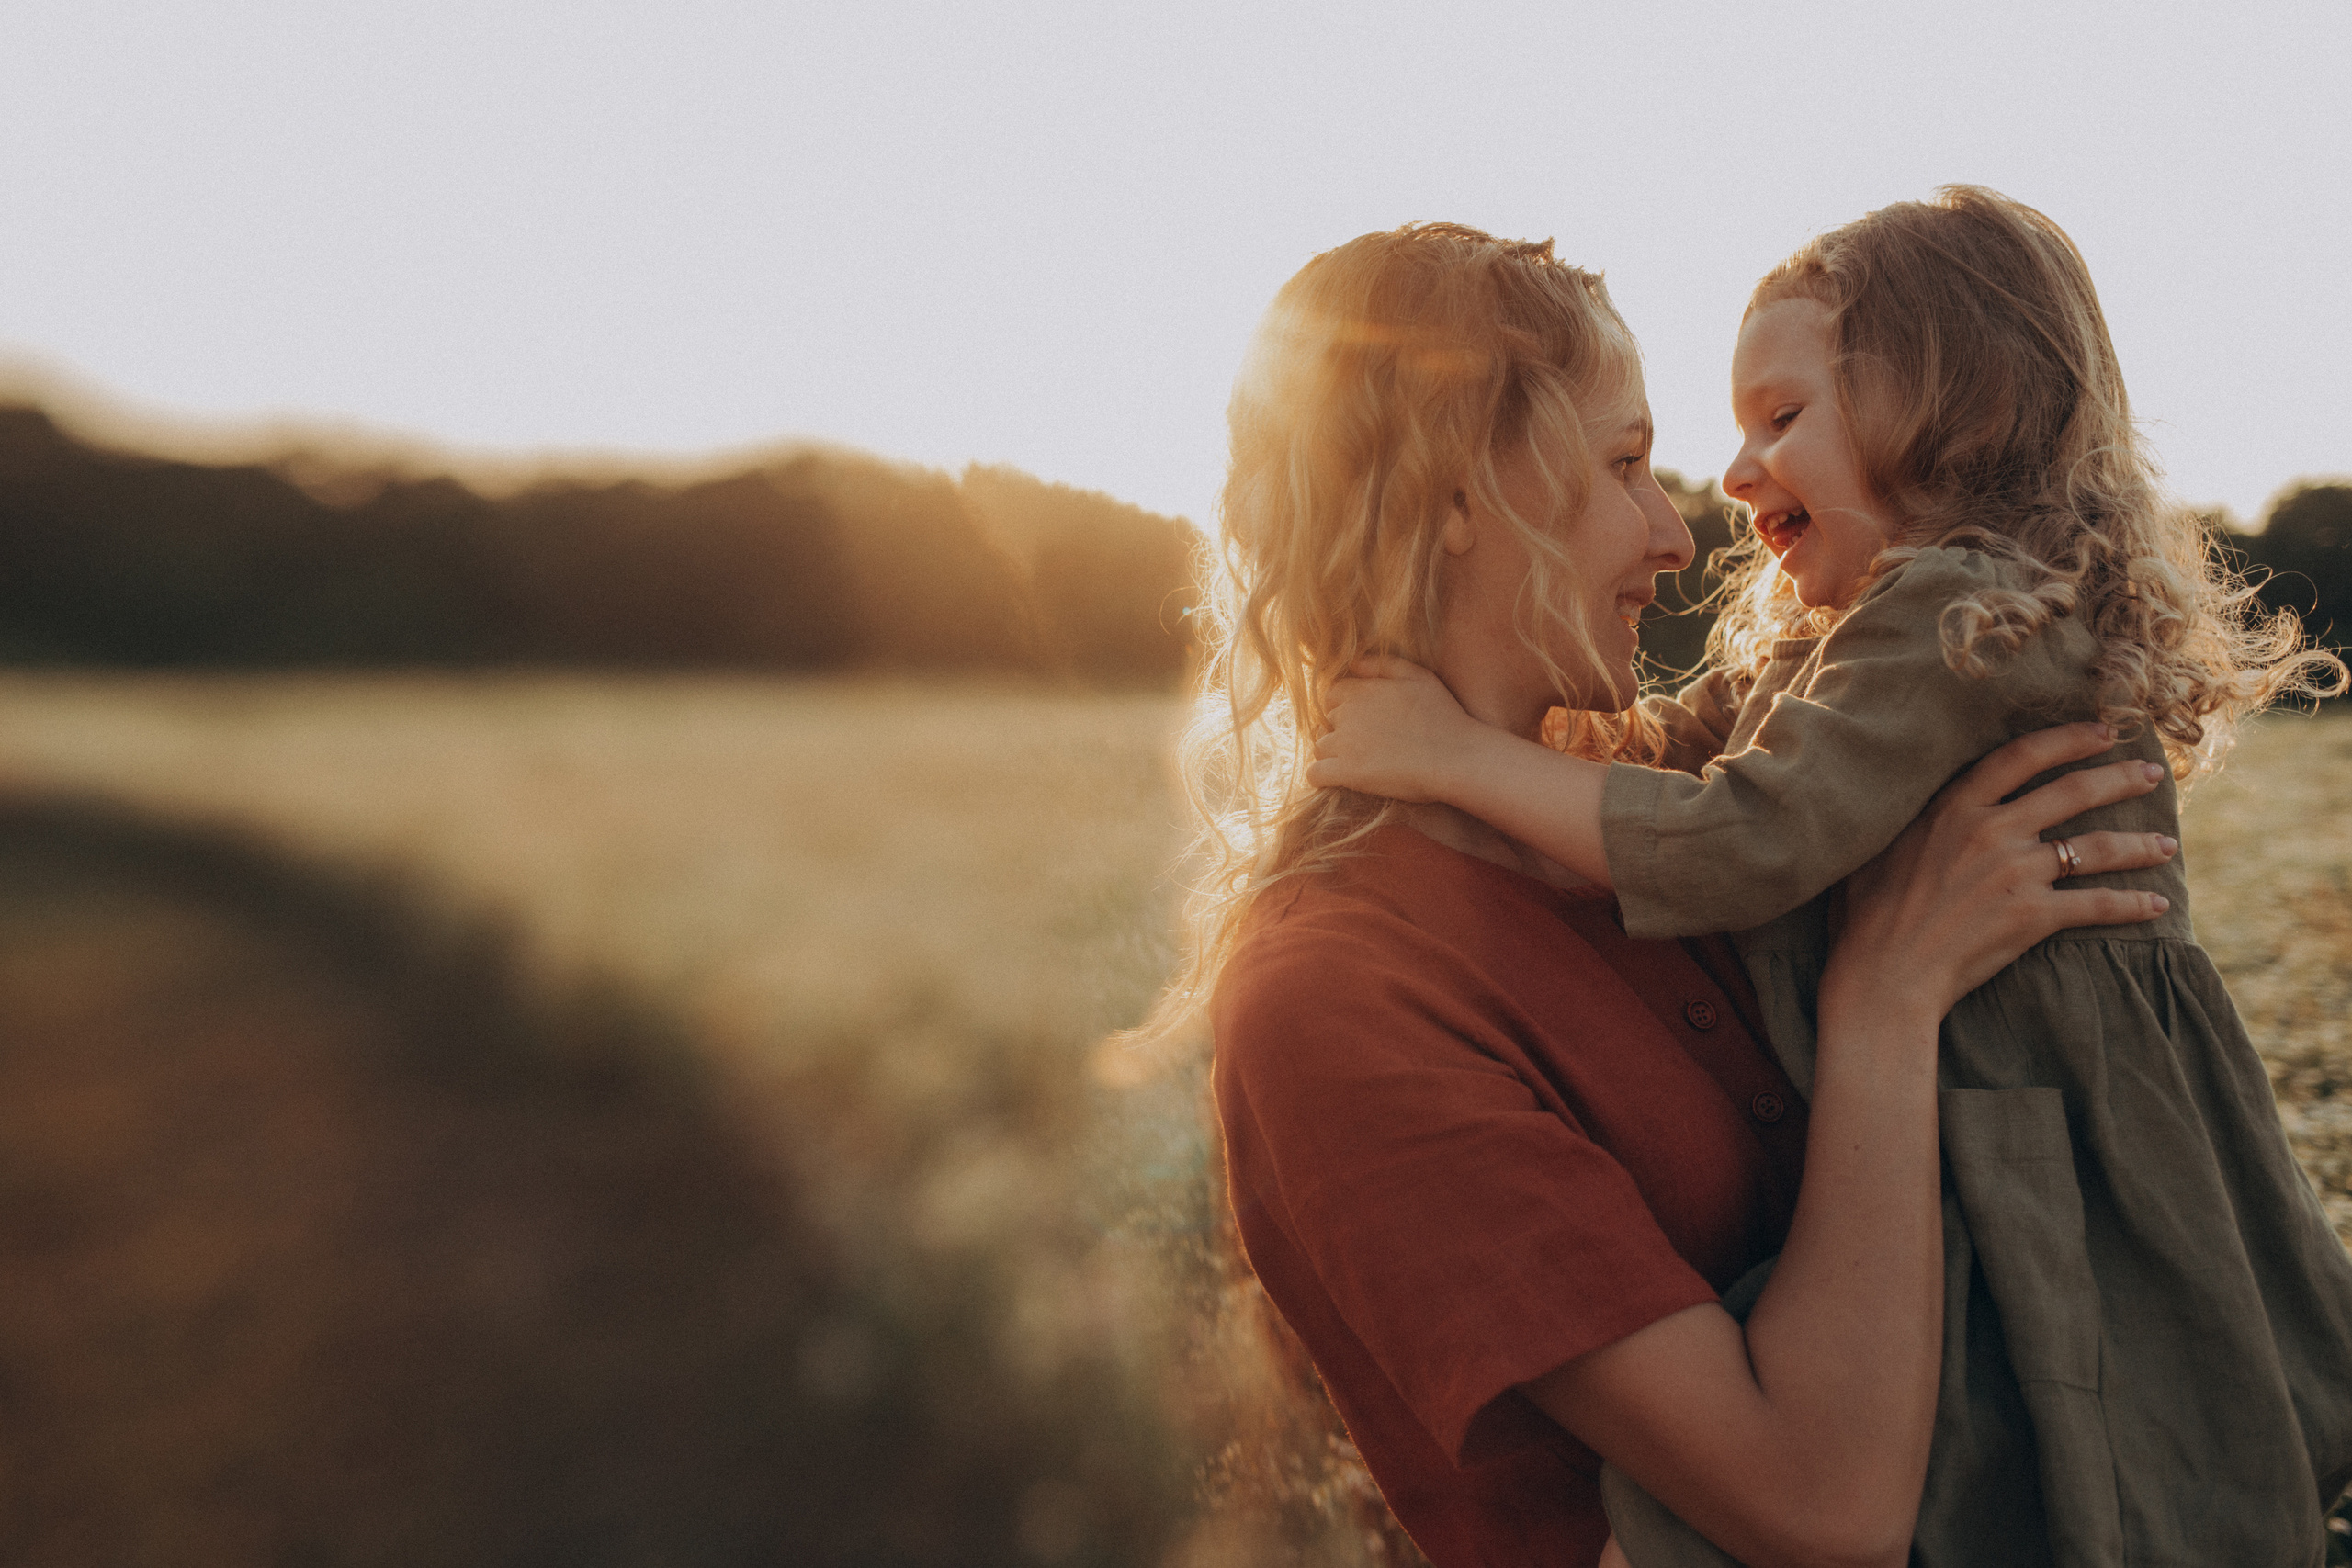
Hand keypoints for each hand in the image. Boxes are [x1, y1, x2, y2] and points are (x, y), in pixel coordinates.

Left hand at [1305, 654, 1484, 802]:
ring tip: (1358, 762)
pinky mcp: (1347, 772)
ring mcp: (1345, 744)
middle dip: (1340, 730)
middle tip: (1367, 744)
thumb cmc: (1444, 717)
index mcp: (1362, 690)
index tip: (1364, 721)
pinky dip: (1322, 777)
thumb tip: (1353, 662)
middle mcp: (1348, 714)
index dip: (1344, 707)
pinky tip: (1340, 779)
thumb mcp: (1419, 676)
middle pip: (1326, 720)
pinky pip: (1314, 774)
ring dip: (1332, 754)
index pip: (1332, 694)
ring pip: (1319, 747)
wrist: (1457, 757)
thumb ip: (1382, 665)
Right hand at [1825, 722, 2175, 1024]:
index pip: (2021, 756)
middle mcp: (1991, 830)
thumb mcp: (1878, 847)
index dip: (2067, 738)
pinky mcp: (2033, 917)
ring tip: (2166, 842)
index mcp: (1953, 808)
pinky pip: (2097, 904)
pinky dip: (2131, 904)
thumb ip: (1914, 819)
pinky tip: (2155, 904)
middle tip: (2151, 772)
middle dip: (2120, 778)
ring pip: (2095, 848)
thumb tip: (1920, 799)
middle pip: (2073, 791)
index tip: (2101, 730)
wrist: (1883, 973)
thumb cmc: (1867, 915)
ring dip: (2139, 843)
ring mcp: (2015, 873)